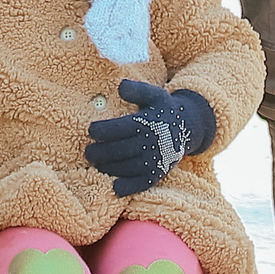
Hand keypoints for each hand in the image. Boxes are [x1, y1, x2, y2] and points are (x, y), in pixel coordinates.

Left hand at [84, 79, 216, 195]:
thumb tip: (120, 86)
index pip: (122, 128)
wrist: (187, 128)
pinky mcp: (158, 173)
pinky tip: (115, 187)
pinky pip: (142, 183)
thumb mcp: (153, 95)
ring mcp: (156, 160)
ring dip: (109, 168)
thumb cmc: (163, 110)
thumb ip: (137, 90)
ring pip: (128, 167)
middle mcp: (153, 143)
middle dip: (101, 152)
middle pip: (121, 150)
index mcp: (149, 123)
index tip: (91, 131)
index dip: (104, 130)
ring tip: (96, 165)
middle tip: (87, 153)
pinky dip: (129, 187)